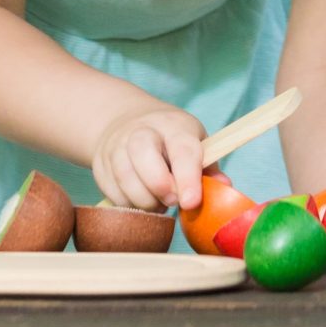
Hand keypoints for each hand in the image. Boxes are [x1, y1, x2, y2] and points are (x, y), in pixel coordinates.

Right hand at [92, 102, 206, 211]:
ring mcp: (117, 145)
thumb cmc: (170, 140)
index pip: (182, 149)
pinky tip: (142, 200)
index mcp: (174, 125)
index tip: (191, 202)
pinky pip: (112, 192)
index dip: (187, 178)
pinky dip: (129, 204)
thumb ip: (209, 167)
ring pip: (124, 177)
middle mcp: (142, 130)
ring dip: (144, 201)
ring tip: (159, 202)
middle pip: (142, 154)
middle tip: (172, 201)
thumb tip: (225, 187)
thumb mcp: (194, 143)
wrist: (125, 121)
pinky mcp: (101, 164)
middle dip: (159, 186)